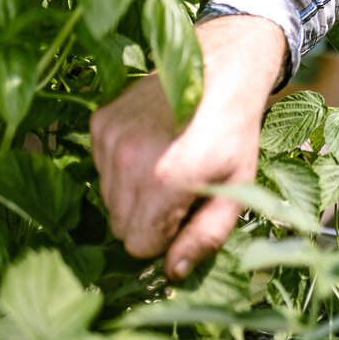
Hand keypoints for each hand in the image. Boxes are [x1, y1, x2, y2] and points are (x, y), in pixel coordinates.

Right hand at [90, 14, 283, 279]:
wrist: (223, 66)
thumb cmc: (236, 130)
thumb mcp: (237, 185)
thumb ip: (206, 236)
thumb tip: (172, 273)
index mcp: (165, 180)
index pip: (138, 245)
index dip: (165, 238)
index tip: (186, 214)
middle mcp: (128, 160)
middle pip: (120, 225)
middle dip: (149, 219)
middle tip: (182, 188)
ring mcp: (110, 138)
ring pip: (108, 198)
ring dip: (135, 192)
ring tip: (169, 161)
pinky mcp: (100, 121)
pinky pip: (101, 167)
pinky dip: (123, 165)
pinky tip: (155, 142)